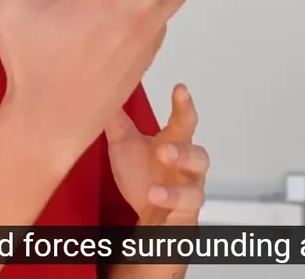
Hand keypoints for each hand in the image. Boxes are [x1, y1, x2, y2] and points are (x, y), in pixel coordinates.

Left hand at [108, 84, 207, 225]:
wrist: (149, 215)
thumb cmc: (143, 175)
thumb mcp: (125, 145)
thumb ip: (117, 120)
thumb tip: (105, 90)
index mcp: (175, 145)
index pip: (184, 122)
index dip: (184, 105)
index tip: (180, 89)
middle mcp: (187, 169)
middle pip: (199, 157)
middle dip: (183, 153)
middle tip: (163, 148)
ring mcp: (188, 193)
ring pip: (196, 192)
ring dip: (175, 193)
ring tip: (153, 190)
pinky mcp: (183, 216)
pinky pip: (183, 215)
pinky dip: (169, 210)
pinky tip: (153, 202)